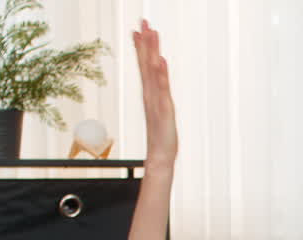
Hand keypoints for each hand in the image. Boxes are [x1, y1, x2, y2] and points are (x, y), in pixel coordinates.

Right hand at [133, 19, 177, 172]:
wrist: (160, 156)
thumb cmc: (162, 135)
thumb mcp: (160, 111)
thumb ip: (158, 98)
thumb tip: (156, 87)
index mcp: (149, 93)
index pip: (144, 65)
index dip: (141, 47)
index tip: (138, 29)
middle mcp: (150, 94)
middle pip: (146, 63)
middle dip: (145, 41)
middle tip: (143, 21)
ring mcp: (156, 100)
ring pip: (152, 72)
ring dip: (152, 52)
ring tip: (151, 33)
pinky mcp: (164, 109)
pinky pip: (162, 89)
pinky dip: (161, 75)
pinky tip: (161, 61)